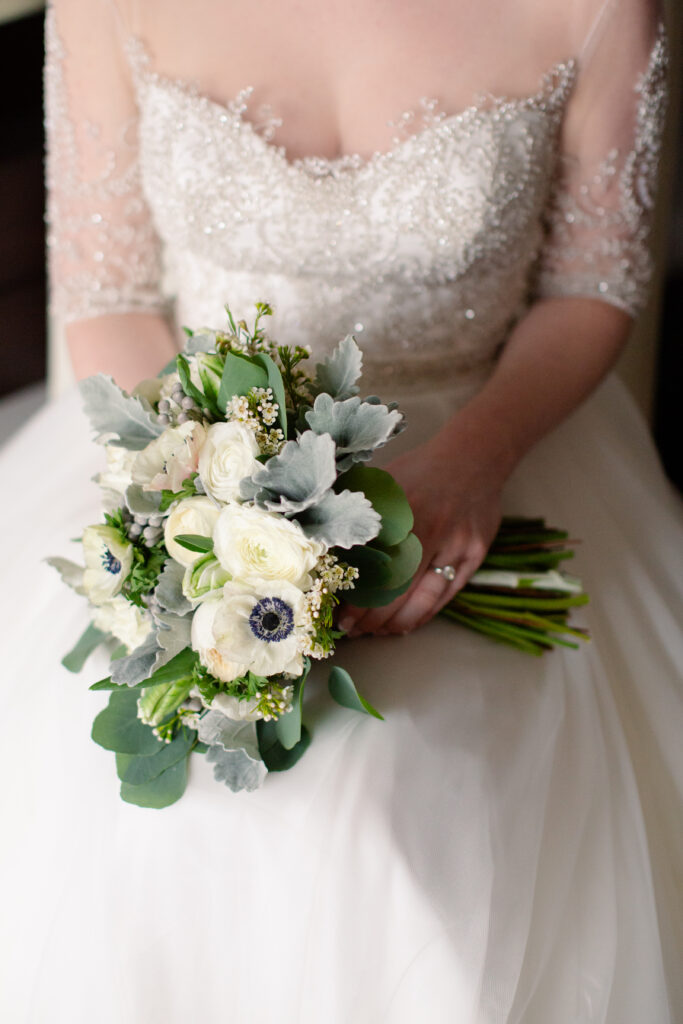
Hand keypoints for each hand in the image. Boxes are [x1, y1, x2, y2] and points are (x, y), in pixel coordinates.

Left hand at [338, 425, 505, 636]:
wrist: (474, 458)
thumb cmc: (420, 470)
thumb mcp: (384, 482)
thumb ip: (357, 511)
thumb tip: (320, 542)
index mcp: (402, 512)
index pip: (373, 566)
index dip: (355, 596)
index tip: (337, 614)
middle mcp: (431, 531)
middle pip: (397, 589)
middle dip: (371, 617)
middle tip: (350, 629)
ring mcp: (456, 547)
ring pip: (422, 599)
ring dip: (395, 623)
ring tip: (374, 632)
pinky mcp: (474, 556)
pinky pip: (445, 597)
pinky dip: (422, 615)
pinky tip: (402, 626)